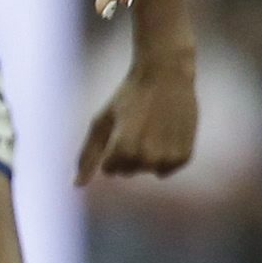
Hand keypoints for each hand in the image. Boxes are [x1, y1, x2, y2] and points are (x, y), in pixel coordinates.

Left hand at [76, 47, 199, 184]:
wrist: (166, 76)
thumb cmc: (128, 98)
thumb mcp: (101, 123)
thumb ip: (87, 156)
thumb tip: (77, 185)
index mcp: (123, 151)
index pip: (110, 170)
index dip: (111, 147)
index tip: (120, 127)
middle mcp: (147, 158)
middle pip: (129, 171)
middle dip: (128, 152)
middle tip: (138, 125)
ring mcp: (168, 158)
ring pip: (148, 171)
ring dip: (147, 155)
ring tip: (152, 128)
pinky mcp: (185, 156)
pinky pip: (167, 169)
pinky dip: (165, 155)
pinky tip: (166, 134)